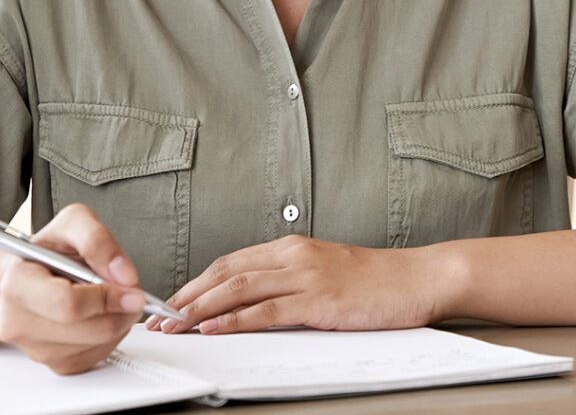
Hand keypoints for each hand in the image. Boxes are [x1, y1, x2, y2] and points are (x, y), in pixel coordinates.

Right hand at [0, 203, 144, 373]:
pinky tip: (103, 312)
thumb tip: (123, 274)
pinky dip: (112, 335)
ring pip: (96, 345)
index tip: (133, 288)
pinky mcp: (56, 364)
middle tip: (134, 291)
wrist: (31, 271)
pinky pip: (97, 356)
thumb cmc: (50, 248)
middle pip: (87, 330)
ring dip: (119, 321)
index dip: (106, 298)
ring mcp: (35, 349)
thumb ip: (97, 240)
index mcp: (17, 284)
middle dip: (120, 310)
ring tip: (112, 295)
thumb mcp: (73, 221)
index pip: (67, 304)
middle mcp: (18, 322)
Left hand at [144, 235, 437, 334]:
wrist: (416, 278)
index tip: (172, 301)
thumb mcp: (323, 271)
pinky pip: (266, 310)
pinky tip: (213, 329)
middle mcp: (292, 255)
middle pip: (225, 272)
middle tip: (159, 316)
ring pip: (238, 289)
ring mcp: (305, 275)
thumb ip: (289, 280)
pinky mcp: (318, 300)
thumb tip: (253, 303)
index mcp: (290, 246)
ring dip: (200, 309)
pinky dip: (234, 320)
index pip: (230, 261)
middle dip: (187, 296)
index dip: (196, 282)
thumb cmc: (374, 280)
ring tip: (174, 325)